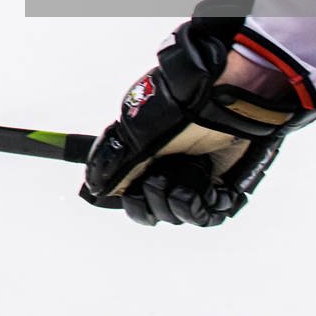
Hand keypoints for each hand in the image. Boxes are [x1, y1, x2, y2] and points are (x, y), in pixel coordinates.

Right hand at [80, 3, 315, 226]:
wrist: (221, 98)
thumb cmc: (177, 110)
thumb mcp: (138, 137)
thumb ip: (116, 168)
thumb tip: (94, 189)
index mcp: (145, 158)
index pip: (131, 198)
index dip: (133, 200)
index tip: (135, 191)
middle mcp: (168, 171)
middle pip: (151, 212)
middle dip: (154, 199)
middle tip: (162, 175)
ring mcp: (194, 181)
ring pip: (176, 217)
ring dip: (179, 197)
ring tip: (190, 168)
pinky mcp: (220, 189)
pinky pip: (204, 217)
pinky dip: (201, 204)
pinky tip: (204, 181)